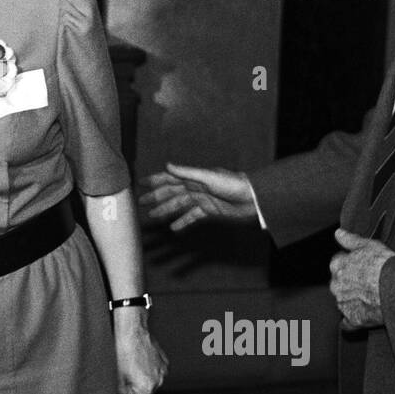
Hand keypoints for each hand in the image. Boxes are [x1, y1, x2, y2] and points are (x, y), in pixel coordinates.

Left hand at [114, 310, 167, 393]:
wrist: (132, 330)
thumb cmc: (122, 352)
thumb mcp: (117, 377)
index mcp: (147, 388)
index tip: (126, 392)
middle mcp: (159, 381)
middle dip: (137, 388)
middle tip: (127, 375)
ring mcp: (163, 370)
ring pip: (152, 382)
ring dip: (144, 378)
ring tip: (133, 364)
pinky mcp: (165, 361)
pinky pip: (156, 371)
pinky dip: (149, 369)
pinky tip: (140, 359)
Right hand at [139, 164, 258, 232]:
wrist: (253, 198)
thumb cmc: (234, 184)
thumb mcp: (208, 177)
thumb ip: (187, 172)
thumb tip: (167, 165)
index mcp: (193, 177)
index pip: (169, 178)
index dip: (155, 180)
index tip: (141, 184)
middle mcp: (195, 187)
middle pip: (171, 192)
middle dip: (156, 197)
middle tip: (141, 202)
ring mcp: (201, 199)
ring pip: (179, 205)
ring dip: (165, 210)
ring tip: (153, 216)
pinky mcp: (209, 210)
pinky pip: (192, 216)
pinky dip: (182, 221)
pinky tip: (174, 228)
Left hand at [329, 228, 394, 329]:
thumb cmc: (384, 266)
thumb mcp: (369, 245)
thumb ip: (350, 239)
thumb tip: (338, 234)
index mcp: (337, 266)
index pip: (338, 263)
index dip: (351, 264)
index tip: (361, 266)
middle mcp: (336, 285)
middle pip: (339, 283)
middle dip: (349, 282)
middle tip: (367, 282)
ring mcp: (343, 303)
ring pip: (343, 301)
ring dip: (352, 299)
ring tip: (370, 297)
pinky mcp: (353, 319)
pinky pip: (348, 322)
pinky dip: (352, 320)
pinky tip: (361, 317)